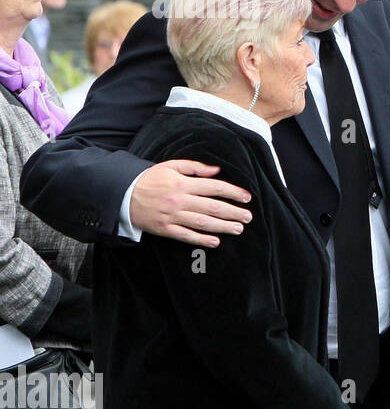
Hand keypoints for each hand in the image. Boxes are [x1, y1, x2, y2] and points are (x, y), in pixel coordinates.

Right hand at [129, 160, 252, 246]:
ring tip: (238, 228)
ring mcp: (172, 216)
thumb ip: (195, 167)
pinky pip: (186, 236)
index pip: (214, 188)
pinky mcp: (164, 229)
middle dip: (233, 212)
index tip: (247, 197)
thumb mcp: (170, 166)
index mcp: (182, 183)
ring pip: (202, 223)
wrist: (122, 194)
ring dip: (223, 227)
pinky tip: (215, 242)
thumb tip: (217, 170)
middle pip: (212, 207)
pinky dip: (201, 239)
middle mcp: (179, 200)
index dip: (233, 192)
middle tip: (248, 217)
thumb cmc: (150, 179)